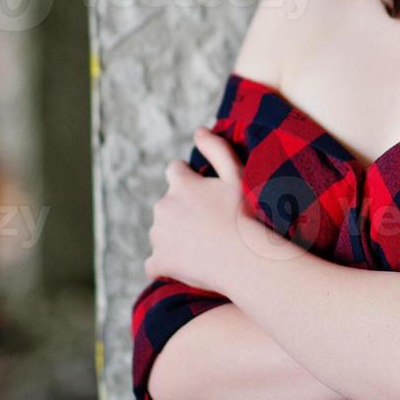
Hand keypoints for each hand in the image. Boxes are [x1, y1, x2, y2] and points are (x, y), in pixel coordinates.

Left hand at [143, 126, 257, 289]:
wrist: (245, 260)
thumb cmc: (246, 217)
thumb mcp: (237, 176)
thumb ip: (217, 149)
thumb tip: (198, 130)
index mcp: (181, 184)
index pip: (175, 170)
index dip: (189, 180)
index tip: (204, 194)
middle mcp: (163, 206)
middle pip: (167, 204)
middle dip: (182, 211)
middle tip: (210, 225)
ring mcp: (159, 235)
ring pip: (162, 233)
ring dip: (174, 237)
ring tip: (203, 248)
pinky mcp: (158, 262)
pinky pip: (154, 264)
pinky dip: (165, 266)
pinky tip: (185, 270)